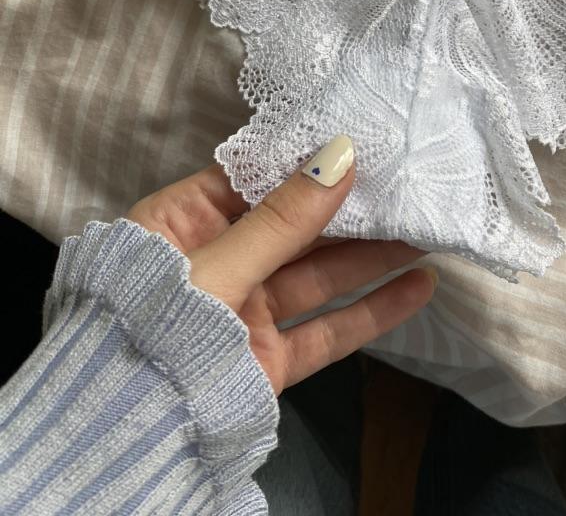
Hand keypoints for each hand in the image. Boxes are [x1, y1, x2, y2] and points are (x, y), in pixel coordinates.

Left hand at [126, 139, 434, 394]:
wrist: (130, 432)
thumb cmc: (156, 324)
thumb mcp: (216, 263)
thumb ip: (281, 218)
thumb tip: (338, 156)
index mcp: (183, 222)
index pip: (253, 179)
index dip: (305, 162)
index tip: (360, 142)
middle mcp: (219, 260)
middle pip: (295, 226)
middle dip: (350, 208)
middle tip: (407, 183)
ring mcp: (245, 311)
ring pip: (319, 274)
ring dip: (373, 254)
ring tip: (426, 228)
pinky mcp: (269, 357)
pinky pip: (328, 328)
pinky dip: (374, 309)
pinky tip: (418, 286)